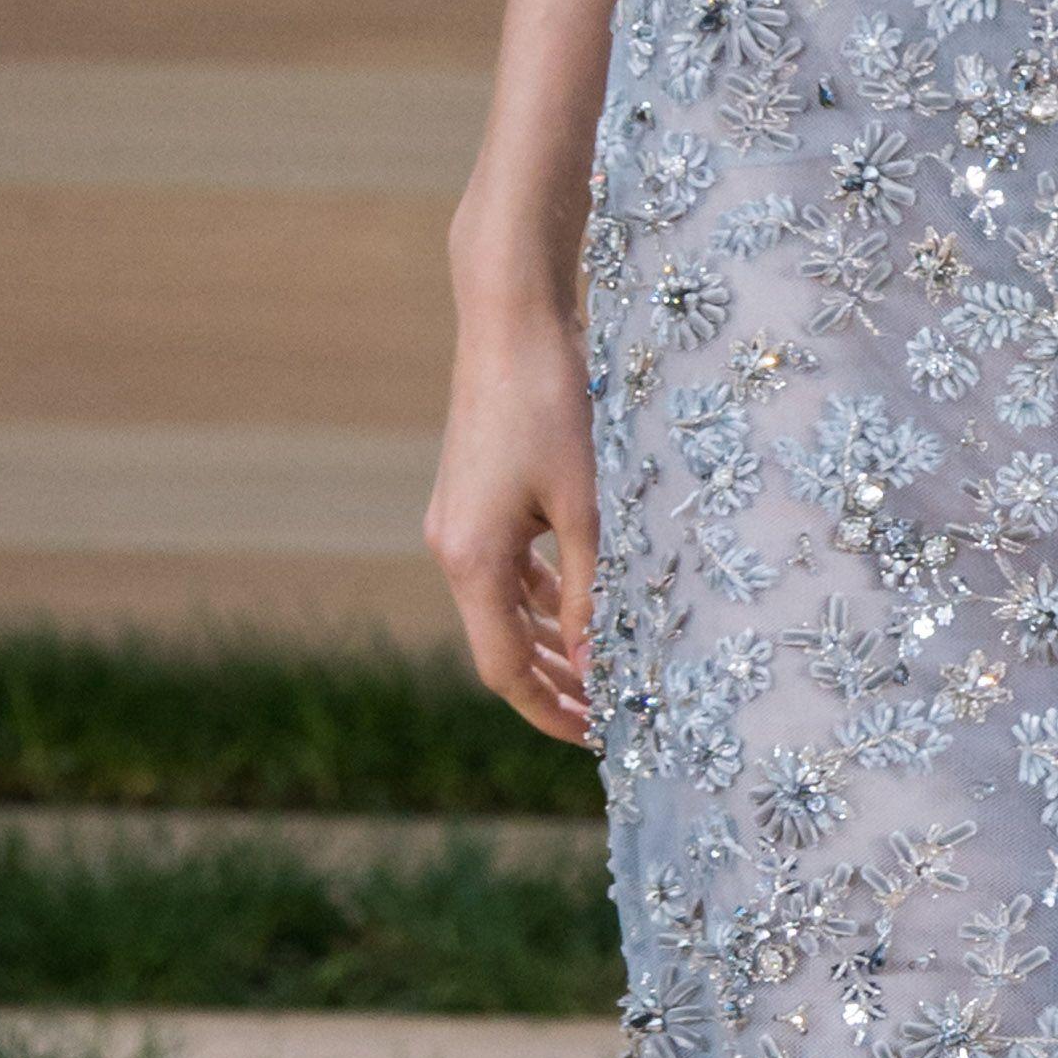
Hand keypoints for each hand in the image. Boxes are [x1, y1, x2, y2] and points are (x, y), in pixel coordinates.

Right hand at [427, 309, 600, 745]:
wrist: (511, 320)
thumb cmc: (552, 405)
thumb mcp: (584, 504)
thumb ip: (589, 588)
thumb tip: (600, 665)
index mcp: (470, 561)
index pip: (504, 667)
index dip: (549, 708)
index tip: (595, 736)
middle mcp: (452, 548)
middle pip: (500, 642)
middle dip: (551, 683)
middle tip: (605, 717)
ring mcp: (459, 521)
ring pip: (503, 604)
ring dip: (548, 639)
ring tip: (600, 672)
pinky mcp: (474, 495)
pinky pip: (506, 566)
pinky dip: (540, 592)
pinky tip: (579, 603)